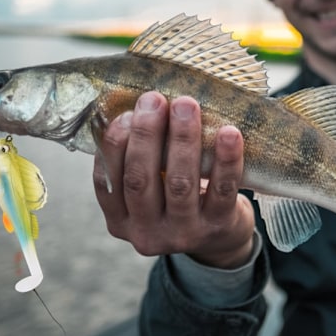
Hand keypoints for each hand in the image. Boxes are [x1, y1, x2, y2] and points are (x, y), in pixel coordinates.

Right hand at [93, 92, 254, 267]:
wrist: (219, 236)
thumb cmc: (176, 197)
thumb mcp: (149, 188)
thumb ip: (137, 159)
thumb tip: (136, 105)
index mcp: (120, 220)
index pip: (107, 182)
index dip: (114, 145)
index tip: (125, 113)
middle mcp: (146, 232)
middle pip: (140, 180)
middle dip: (146, 135)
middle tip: (154, 99)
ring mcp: (183, 233)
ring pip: (179, 184)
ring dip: (182, 139)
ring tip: (186, 105)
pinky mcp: (217, 227)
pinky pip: (222, 190)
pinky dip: (225, 160)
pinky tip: (228, 133)